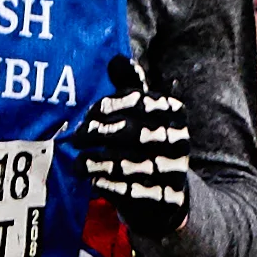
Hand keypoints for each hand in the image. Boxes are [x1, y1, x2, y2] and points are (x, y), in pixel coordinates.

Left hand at [77, 55, 189, 240]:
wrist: (166, 197)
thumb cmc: (146, 145)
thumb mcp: (143, 114)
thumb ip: (130, 86)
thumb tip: (117, 58)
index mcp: (174, 113)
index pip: (140, 101)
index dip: (111, 105)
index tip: (89, 113)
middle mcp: (179, 140)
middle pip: (134, 132)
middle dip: (99, 134)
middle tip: (77, 137)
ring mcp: (175, 170)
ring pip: (132, 164)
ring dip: (99, 163)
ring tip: (78, 163)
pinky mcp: (167, 199)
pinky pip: (135, 192)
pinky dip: (110, 187)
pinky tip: (93, 182)